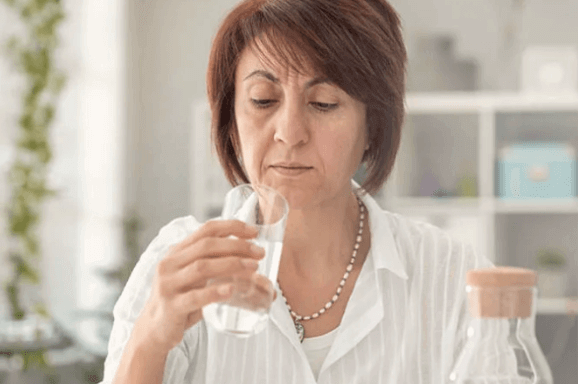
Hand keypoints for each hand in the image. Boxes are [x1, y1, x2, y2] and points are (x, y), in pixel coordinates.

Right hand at [136, 220, 271, 351]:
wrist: (154, 330)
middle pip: (206, 246)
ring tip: (253, 268)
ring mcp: (168, 284)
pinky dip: (215, 292)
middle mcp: (170, 264)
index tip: (254, 232)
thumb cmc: (181, 300)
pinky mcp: (171, 306)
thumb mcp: (193, 276)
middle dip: (237, 246)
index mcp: (176, 252)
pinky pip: (195, 297)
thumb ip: (213, 264)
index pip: (206, 230)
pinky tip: (231, 290)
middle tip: (259, 252)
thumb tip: (251, 260)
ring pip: (202, 267)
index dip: (231, 227)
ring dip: (231, 265)